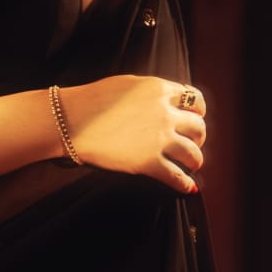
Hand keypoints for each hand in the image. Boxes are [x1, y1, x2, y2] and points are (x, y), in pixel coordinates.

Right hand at [64, 74, 206, 192]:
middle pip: (198, 127)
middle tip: (192, 142)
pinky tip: (187, 186)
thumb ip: (151, 92)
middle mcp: (165, 113)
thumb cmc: (93, 99)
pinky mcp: (148, 162)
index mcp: (159, 90)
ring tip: (192, 164)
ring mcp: (159, 139)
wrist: (72, 120)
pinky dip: (184, 184)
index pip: (194, 99)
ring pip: (194, 153)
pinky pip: (176, 176)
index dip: (198, 110)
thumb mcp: (128, 84)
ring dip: (196, 160)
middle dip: (198, 136)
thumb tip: (166, 100)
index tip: (195, 117)